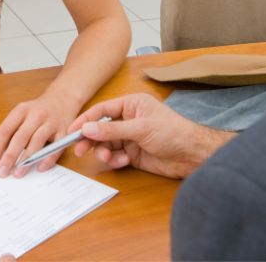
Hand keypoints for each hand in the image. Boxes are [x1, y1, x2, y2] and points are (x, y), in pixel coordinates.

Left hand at [0, 93, 79, 177]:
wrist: (63, 98)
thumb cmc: (38, 110)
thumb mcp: (22, 114)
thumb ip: (10, 130)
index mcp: (22, 110)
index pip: (5, 130)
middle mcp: (36, 115)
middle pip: (20, 137)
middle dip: (10, 157)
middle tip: (3, 172)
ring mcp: (51, 122)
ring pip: (37, 142)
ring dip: (26, 160)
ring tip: (18, 173)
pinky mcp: (64, 131)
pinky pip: (56, 147)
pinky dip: (48, 159)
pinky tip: (39, 168)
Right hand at [69, 93, 234, 178]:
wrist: (193, 155)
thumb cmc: (173, 132)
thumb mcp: (140, 128)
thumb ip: (112, 129)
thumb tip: (88, 129)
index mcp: (132, 104)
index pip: (102, 109)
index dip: (86, 119)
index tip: (72, 130)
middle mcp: (129, 119)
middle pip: (101, 128)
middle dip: (91, 139)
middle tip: (79, 150)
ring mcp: (131, 137)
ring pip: (106, 143)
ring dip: (104, 151)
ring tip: (107, 157)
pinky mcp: (133, 153)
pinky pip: (115, 156)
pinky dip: (116, 160)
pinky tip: (124, 161)